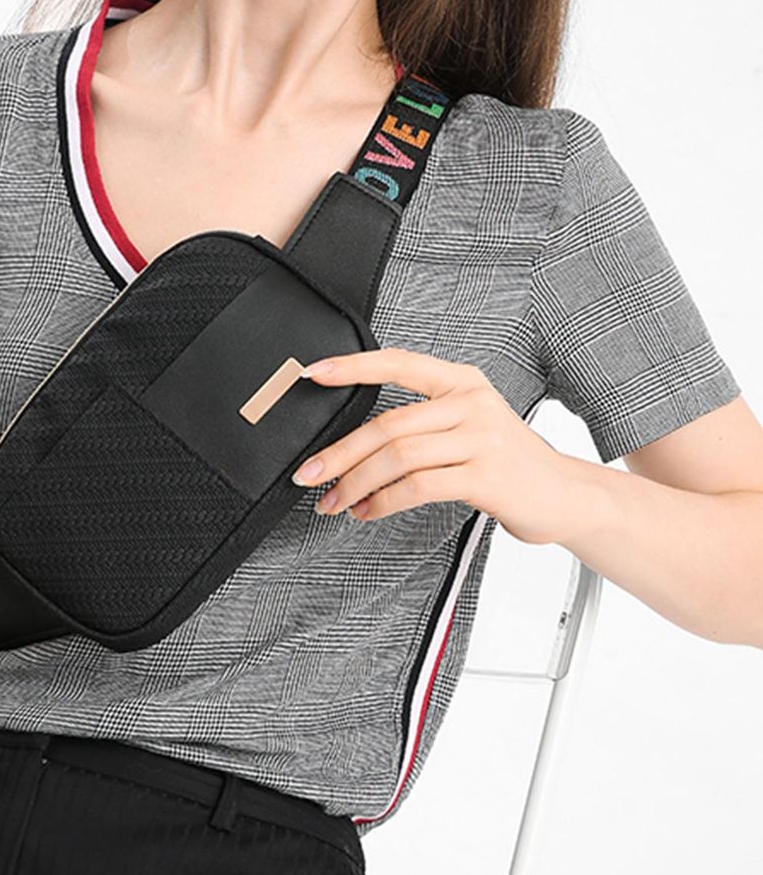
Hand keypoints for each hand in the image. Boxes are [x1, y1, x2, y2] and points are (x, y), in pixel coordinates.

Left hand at [292, 346, 571, 545]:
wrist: (566, 495)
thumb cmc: (509, 463)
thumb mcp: (470, 425)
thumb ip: (424, 422)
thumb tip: (355, 443)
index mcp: (462, 381)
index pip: (398, 363)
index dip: (352, 367)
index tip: (313, 373)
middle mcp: (471, 402)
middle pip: (388, 424)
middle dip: (339, 453)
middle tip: (309, 473)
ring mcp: (481, 438)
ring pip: (398, 457)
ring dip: (355, 484)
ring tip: (334, 502)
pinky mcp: (486, 476)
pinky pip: (418, 487)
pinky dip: (384, 502)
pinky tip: (369, 511)